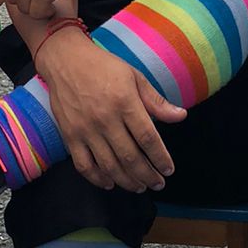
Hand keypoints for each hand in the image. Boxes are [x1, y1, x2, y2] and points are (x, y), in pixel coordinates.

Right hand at [38, 29, 184, 190]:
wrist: (65, 60)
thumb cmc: (103, 67)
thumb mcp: (135, 77)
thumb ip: (156, 101)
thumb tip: (181, 116)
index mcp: (125, 102)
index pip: (148, 139)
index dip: (160, 158)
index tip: (168, 169)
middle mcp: (105, 119)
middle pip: (130, 157)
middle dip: (147, 175)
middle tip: (157, 183)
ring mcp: (85, 129)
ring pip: (109, 165)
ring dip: (127, 181)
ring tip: (139, 186)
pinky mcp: (69, 136)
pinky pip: (83, 165)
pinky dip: (97, 178)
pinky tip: (109, 182)